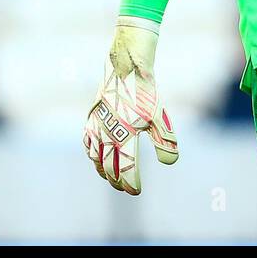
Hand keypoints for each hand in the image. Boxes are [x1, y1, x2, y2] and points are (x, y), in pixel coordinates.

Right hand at [83, 16, 178, 193]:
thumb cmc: (144, 91)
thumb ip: (164, 141)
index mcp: (123, 135)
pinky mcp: (91, 116)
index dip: (131, 183)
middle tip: (124, 188)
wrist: (126, 66)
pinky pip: (87, 140)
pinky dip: (90, 152)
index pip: (125, 168)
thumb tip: (170, 163)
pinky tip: (94, 155)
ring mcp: (95, 125)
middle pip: (107, 166)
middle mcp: (106, 133)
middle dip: (116, 180)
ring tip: (109, 177)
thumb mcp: (159, 115)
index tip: (136, 191)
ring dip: (101, 169)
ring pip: (94, 156)